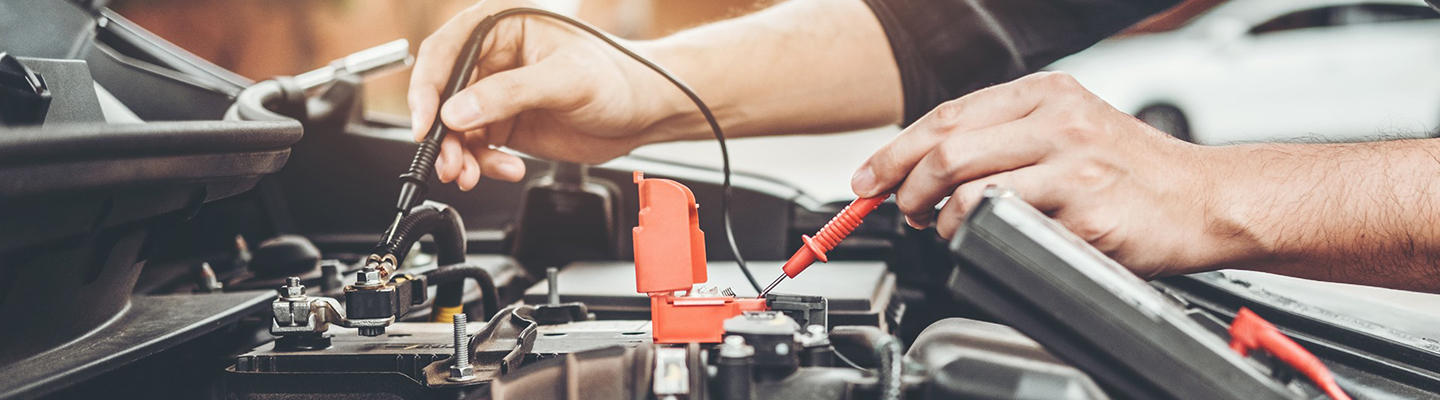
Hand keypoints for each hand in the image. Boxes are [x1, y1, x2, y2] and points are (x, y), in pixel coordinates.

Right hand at [409, 0, 683, 189]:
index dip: (427, 87)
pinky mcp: (507, 122)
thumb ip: (510, 93)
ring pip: (455, 125)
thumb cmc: (620, 77)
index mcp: (503, 25)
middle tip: (450, 162)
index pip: (446, 51)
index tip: (426, 123)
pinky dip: (482, 163)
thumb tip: (458, 110)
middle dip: (443, 133)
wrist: (647, 111)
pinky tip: (506, 169)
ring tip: (471, 175)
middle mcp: (495, 56)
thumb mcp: (566, 80)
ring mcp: (498, 92)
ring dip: (459, 155)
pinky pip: (477, 145)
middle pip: (443, 94)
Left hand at [850, 72, 1257, 277]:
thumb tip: (928, 162)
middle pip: (947, 149)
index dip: (897, 150)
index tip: (869, 177)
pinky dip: (981, 235)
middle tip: (902, 209)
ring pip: (968, 187)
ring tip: (944, 227)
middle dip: (905, 185)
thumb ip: (1007, 137)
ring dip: (940, 216)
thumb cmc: (1135, 172)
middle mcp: (1059, 121)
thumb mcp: (1071, 129)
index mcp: (1048, 94)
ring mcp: (1073, 165)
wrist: (1207, 200)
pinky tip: (986, 238)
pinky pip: (1008, 224)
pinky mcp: (1085, 210)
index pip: (948, 116)